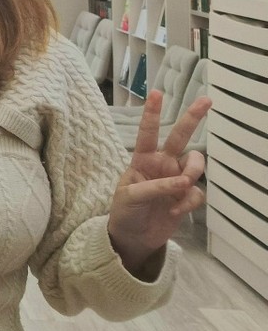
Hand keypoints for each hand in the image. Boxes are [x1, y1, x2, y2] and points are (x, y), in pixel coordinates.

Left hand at [107, 89, 210, 276]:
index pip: (147, 133)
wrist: (133, 237)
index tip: (156, 93)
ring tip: (182, 186)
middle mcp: (161, 164)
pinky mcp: (185, 197)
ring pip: (195, 164)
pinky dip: (189, 202)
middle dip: (192, 118)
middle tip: (206, 100)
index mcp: (142, 159)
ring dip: (193, 172)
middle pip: (179, 137)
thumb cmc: (125, 211)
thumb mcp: (131, 197)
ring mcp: (175, 179)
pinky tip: (174, 212)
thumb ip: (156, 187)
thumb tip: (184, 182)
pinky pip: (197, 192)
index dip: (151, 113)